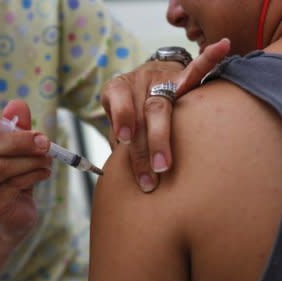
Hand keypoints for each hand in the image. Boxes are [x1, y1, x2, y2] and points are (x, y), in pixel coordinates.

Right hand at [0, 100, 51, 243]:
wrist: (8, 217)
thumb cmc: (7, 177)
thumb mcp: (11, 149)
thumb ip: (14, 127)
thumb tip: (18, 105)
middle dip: (18, 141)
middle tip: (43, 140)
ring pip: (0, 167)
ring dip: (31, 159)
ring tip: (47, 157)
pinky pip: (14, 184)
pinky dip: (34, 174)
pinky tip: (44, 172)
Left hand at [101, 38, 229, 191]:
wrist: (144, 77)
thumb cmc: (128, 105)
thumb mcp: (115, 114)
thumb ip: (118, 135)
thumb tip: (120, 171)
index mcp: (118, 87)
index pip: (119, 99)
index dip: (122, 116)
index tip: (124, 138)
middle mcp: (140, 80)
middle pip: (146, 111)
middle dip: (146, 145)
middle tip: (149, 175)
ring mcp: (162, 78)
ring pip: (164, 105)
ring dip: (163, 138)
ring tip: (165, 167)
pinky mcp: (181, 78)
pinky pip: (196, 70)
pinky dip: (208, 61)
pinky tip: (221, 49)